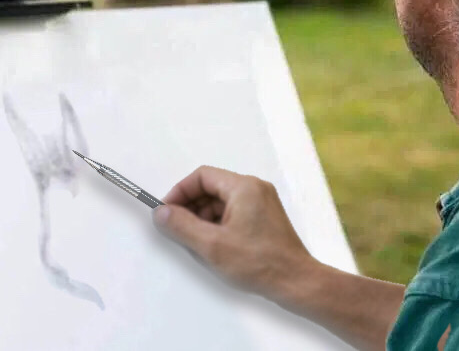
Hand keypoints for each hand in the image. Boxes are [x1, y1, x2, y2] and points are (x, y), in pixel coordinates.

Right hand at [152, 165, 315, 301]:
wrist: (296, 282)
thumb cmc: (261, 263)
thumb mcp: (212, 245)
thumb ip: (182, 226)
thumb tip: (162, 213)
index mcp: (244, 187)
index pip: (202, 176)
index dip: (180, 192)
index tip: (167, 210)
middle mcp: (255, 190)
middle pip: (211, 188)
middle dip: (191, 207)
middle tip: (176, 227)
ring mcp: (262, 204)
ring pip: (221, 202)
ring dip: (203, 218)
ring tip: (195, 241)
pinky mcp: (264, 219)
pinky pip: (233, 213)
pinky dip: (218, 225)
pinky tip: (213, 245)